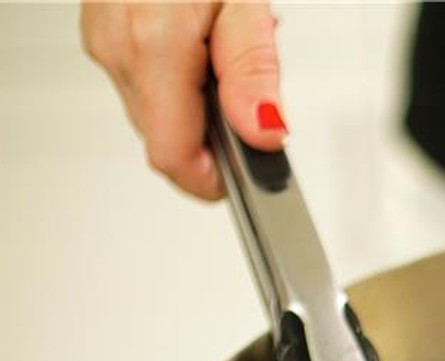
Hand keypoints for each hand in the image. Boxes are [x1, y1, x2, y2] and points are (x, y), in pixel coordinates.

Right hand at [80, 1, 285, 200]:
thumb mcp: (247, 3)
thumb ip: (254, 74)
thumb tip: (264, 134)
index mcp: (151, 46)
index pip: (172, 158)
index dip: (213, 180)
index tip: (248, 174)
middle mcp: (115, 47)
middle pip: (166, 138)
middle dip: (212, 132)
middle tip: (249, 93)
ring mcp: (102, 37)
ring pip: (155, 110)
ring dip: (196, 100)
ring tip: (223, 51)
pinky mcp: (101, 27)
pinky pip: (143, 77)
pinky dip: (177, 73)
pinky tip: (198, 40)